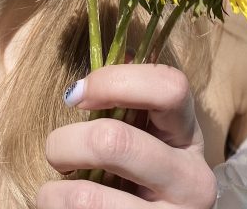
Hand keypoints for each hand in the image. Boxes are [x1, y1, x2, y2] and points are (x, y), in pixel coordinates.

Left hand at [38, 64, 218, 207]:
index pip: (170, 87)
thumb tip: (117, 51)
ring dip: (54, 192)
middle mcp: (192, 180)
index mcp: (187, 136)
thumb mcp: (145, 140)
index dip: (115, 81)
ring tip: (55, 193)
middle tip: (55, 153)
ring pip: (88, 197)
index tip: (75, 95)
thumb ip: (130, 101)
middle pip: (115, 142)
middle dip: (65, 143)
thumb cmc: (136, 180)